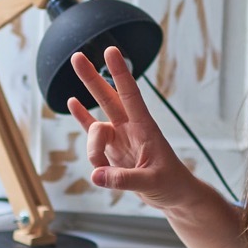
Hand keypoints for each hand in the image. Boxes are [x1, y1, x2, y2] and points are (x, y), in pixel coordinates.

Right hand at [67, 46, 193, 210]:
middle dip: (92, 79)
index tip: (111, 51)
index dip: (120, 73)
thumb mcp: (152, 182)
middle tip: (77, 57)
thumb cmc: (172, 184)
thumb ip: (125, 179)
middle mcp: (131, 128)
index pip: (131, 95)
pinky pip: (92, 132)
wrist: (175, 196)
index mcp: (145, 128)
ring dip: (92, 152)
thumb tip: (95, 175)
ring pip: (95, 131)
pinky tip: (73, 102)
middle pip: (108, 98)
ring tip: (102, 173)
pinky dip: (82, 118)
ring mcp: (120, 137)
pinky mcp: (113, 150)